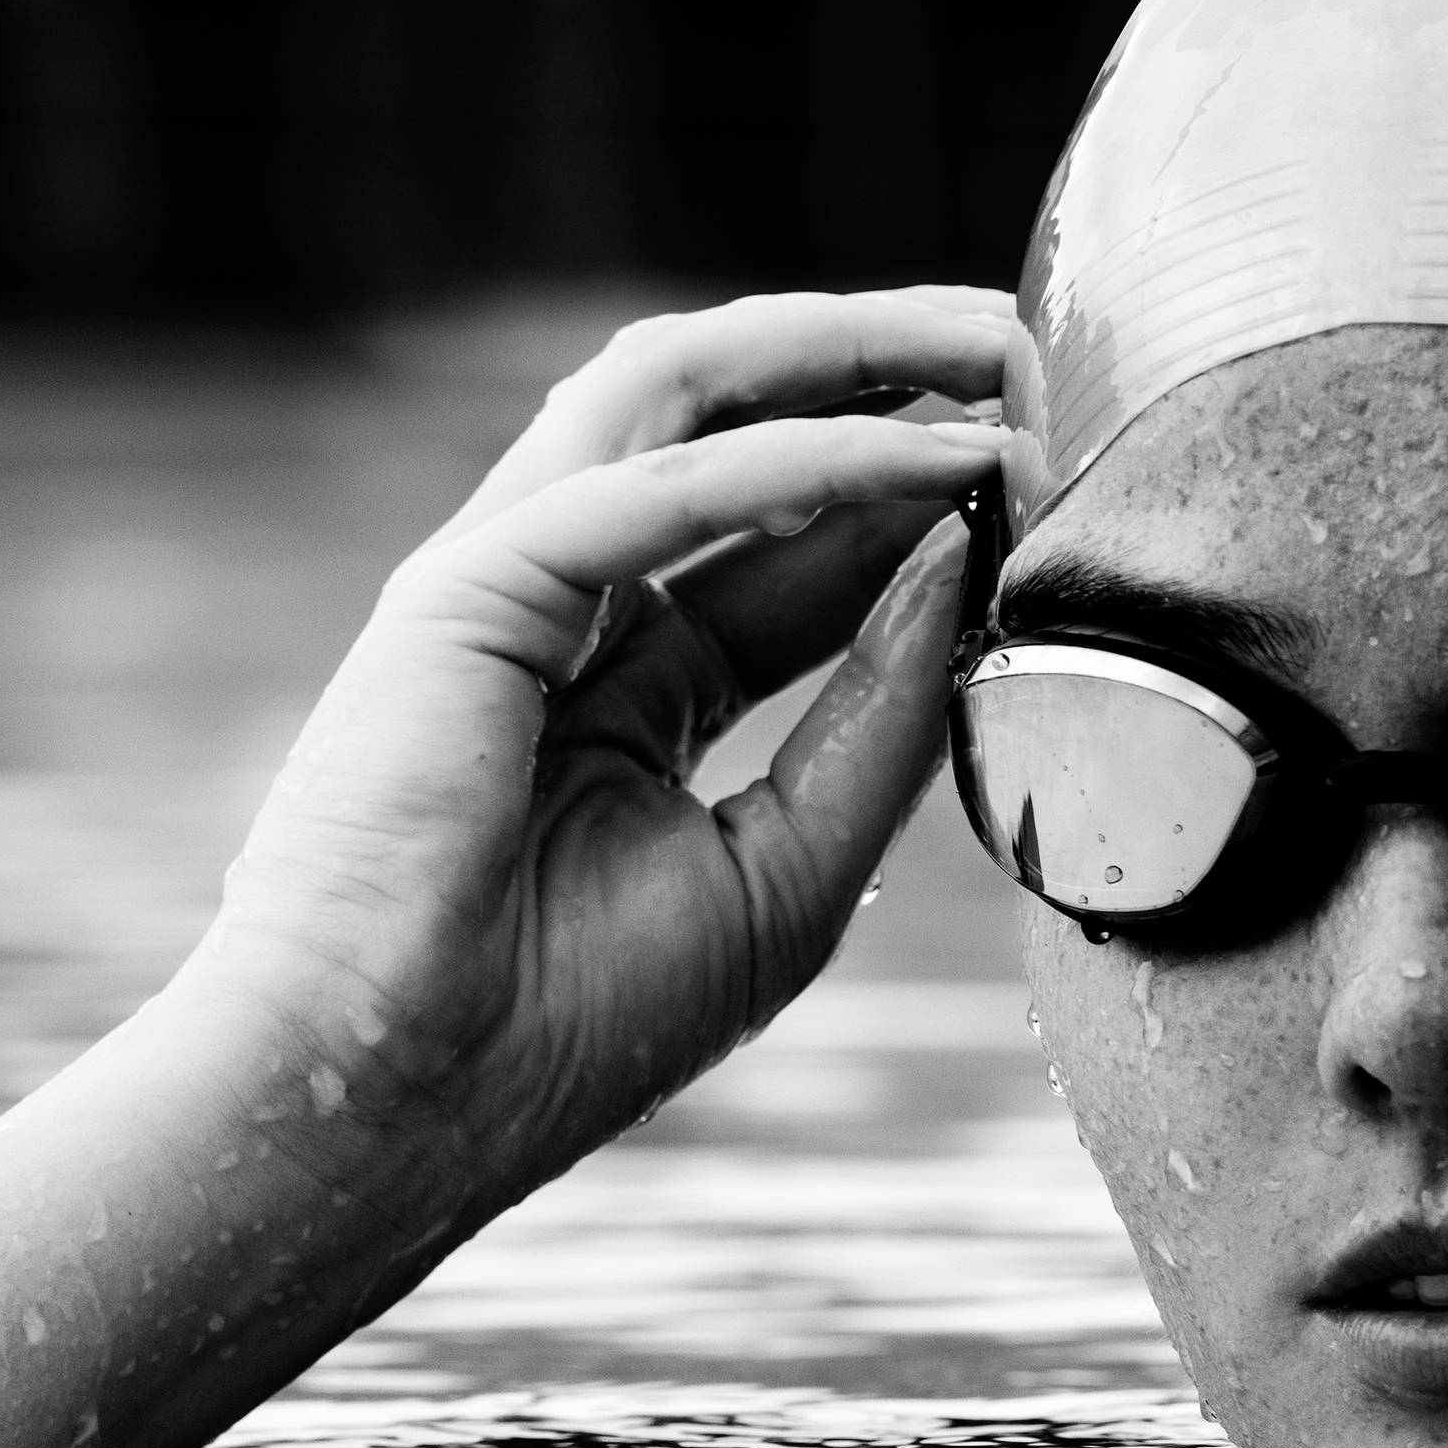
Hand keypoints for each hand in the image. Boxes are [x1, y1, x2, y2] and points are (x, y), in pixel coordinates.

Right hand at [192, 288, 1009, 1236]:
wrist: (397, 1107)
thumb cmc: (574, 1021)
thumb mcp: (788, 864)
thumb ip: (877, 714)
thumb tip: (961, 557)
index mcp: (637, 689)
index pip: (798, 548)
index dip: (921, 496)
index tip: (1051, 462)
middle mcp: (574, 610)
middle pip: (745, 435)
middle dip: (889, 376)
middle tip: (1029, 345)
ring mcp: (512, 585)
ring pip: (683, 396)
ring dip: (844, 356)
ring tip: (988, 340)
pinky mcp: (465, 589)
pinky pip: (654, 484)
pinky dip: (797, 461)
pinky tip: (917, 456)